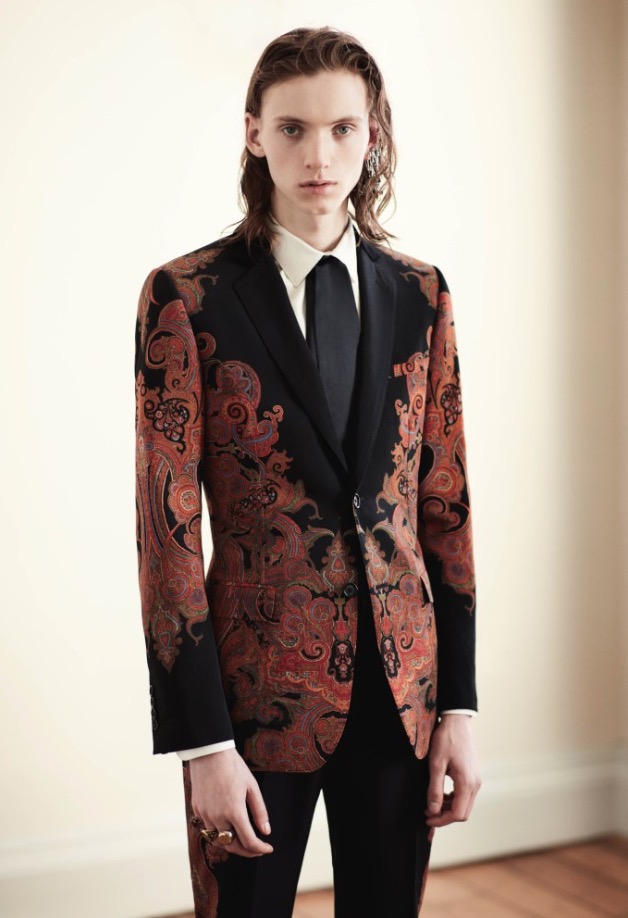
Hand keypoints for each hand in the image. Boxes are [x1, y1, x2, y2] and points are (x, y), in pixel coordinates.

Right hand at [189, 748, 273, 857]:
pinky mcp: (197, 809)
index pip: (248, 841)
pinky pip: (208, 828)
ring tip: (243, 840)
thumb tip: (266, 831)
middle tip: (257, 849)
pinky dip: (219, 833)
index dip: (260, 849)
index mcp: (234, 811)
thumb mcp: (252, 786)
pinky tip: (227, 827)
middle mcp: (218, 817)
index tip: (268, 848)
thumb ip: (259, 811)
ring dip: (232, 843)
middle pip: (232, 846)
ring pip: (218, 840)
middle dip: (247, 851)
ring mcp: (205, 814)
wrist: (209, 753)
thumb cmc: (233, 767)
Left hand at [425, 713, 480, 827]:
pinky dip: (453, 800)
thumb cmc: (446, 740)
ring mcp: (476, 780)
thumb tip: (433, 810)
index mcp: (467, 783)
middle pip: (463, 813)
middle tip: (427, 813)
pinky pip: (465, 796)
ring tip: (431, 804)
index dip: (441, 820)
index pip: (457, 813)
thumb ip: (434, 789)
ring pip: (464, 805)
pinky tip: (441, 794)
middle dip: (445, 817)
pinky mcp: (473, 776)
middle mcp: (475, 784)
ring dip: (448, 809)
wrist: (456, 722)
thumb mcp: (436, 764)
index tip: (427, 818)